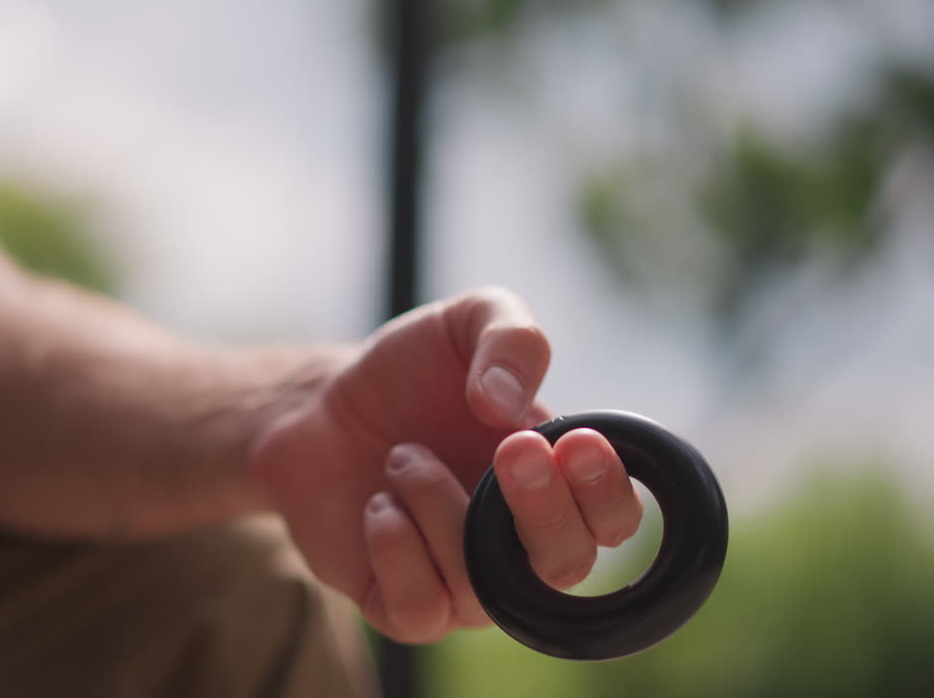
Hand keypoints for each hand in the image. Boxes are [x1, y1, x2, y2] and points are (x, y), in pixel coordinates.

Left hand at [251, 288, 642, 642]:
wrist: (320, 405)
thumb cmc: (411, 371)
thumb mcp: (468, 322)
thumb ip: (512, 340)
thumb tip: (509, 407)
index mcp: (555, 481)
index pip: (614, 517)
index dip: (607, 491)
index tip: (575, 442)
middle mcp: (520, 543)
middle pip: (568, 565)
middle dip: (543, 508)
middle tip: (508, 448)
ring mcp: (464, 581)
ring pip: (484, 587)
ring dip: (439, 503)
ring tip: (403, 455)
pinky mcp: (404, 606)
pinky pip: (422, 610)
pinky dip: (398, 550)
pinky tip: (378, 504)